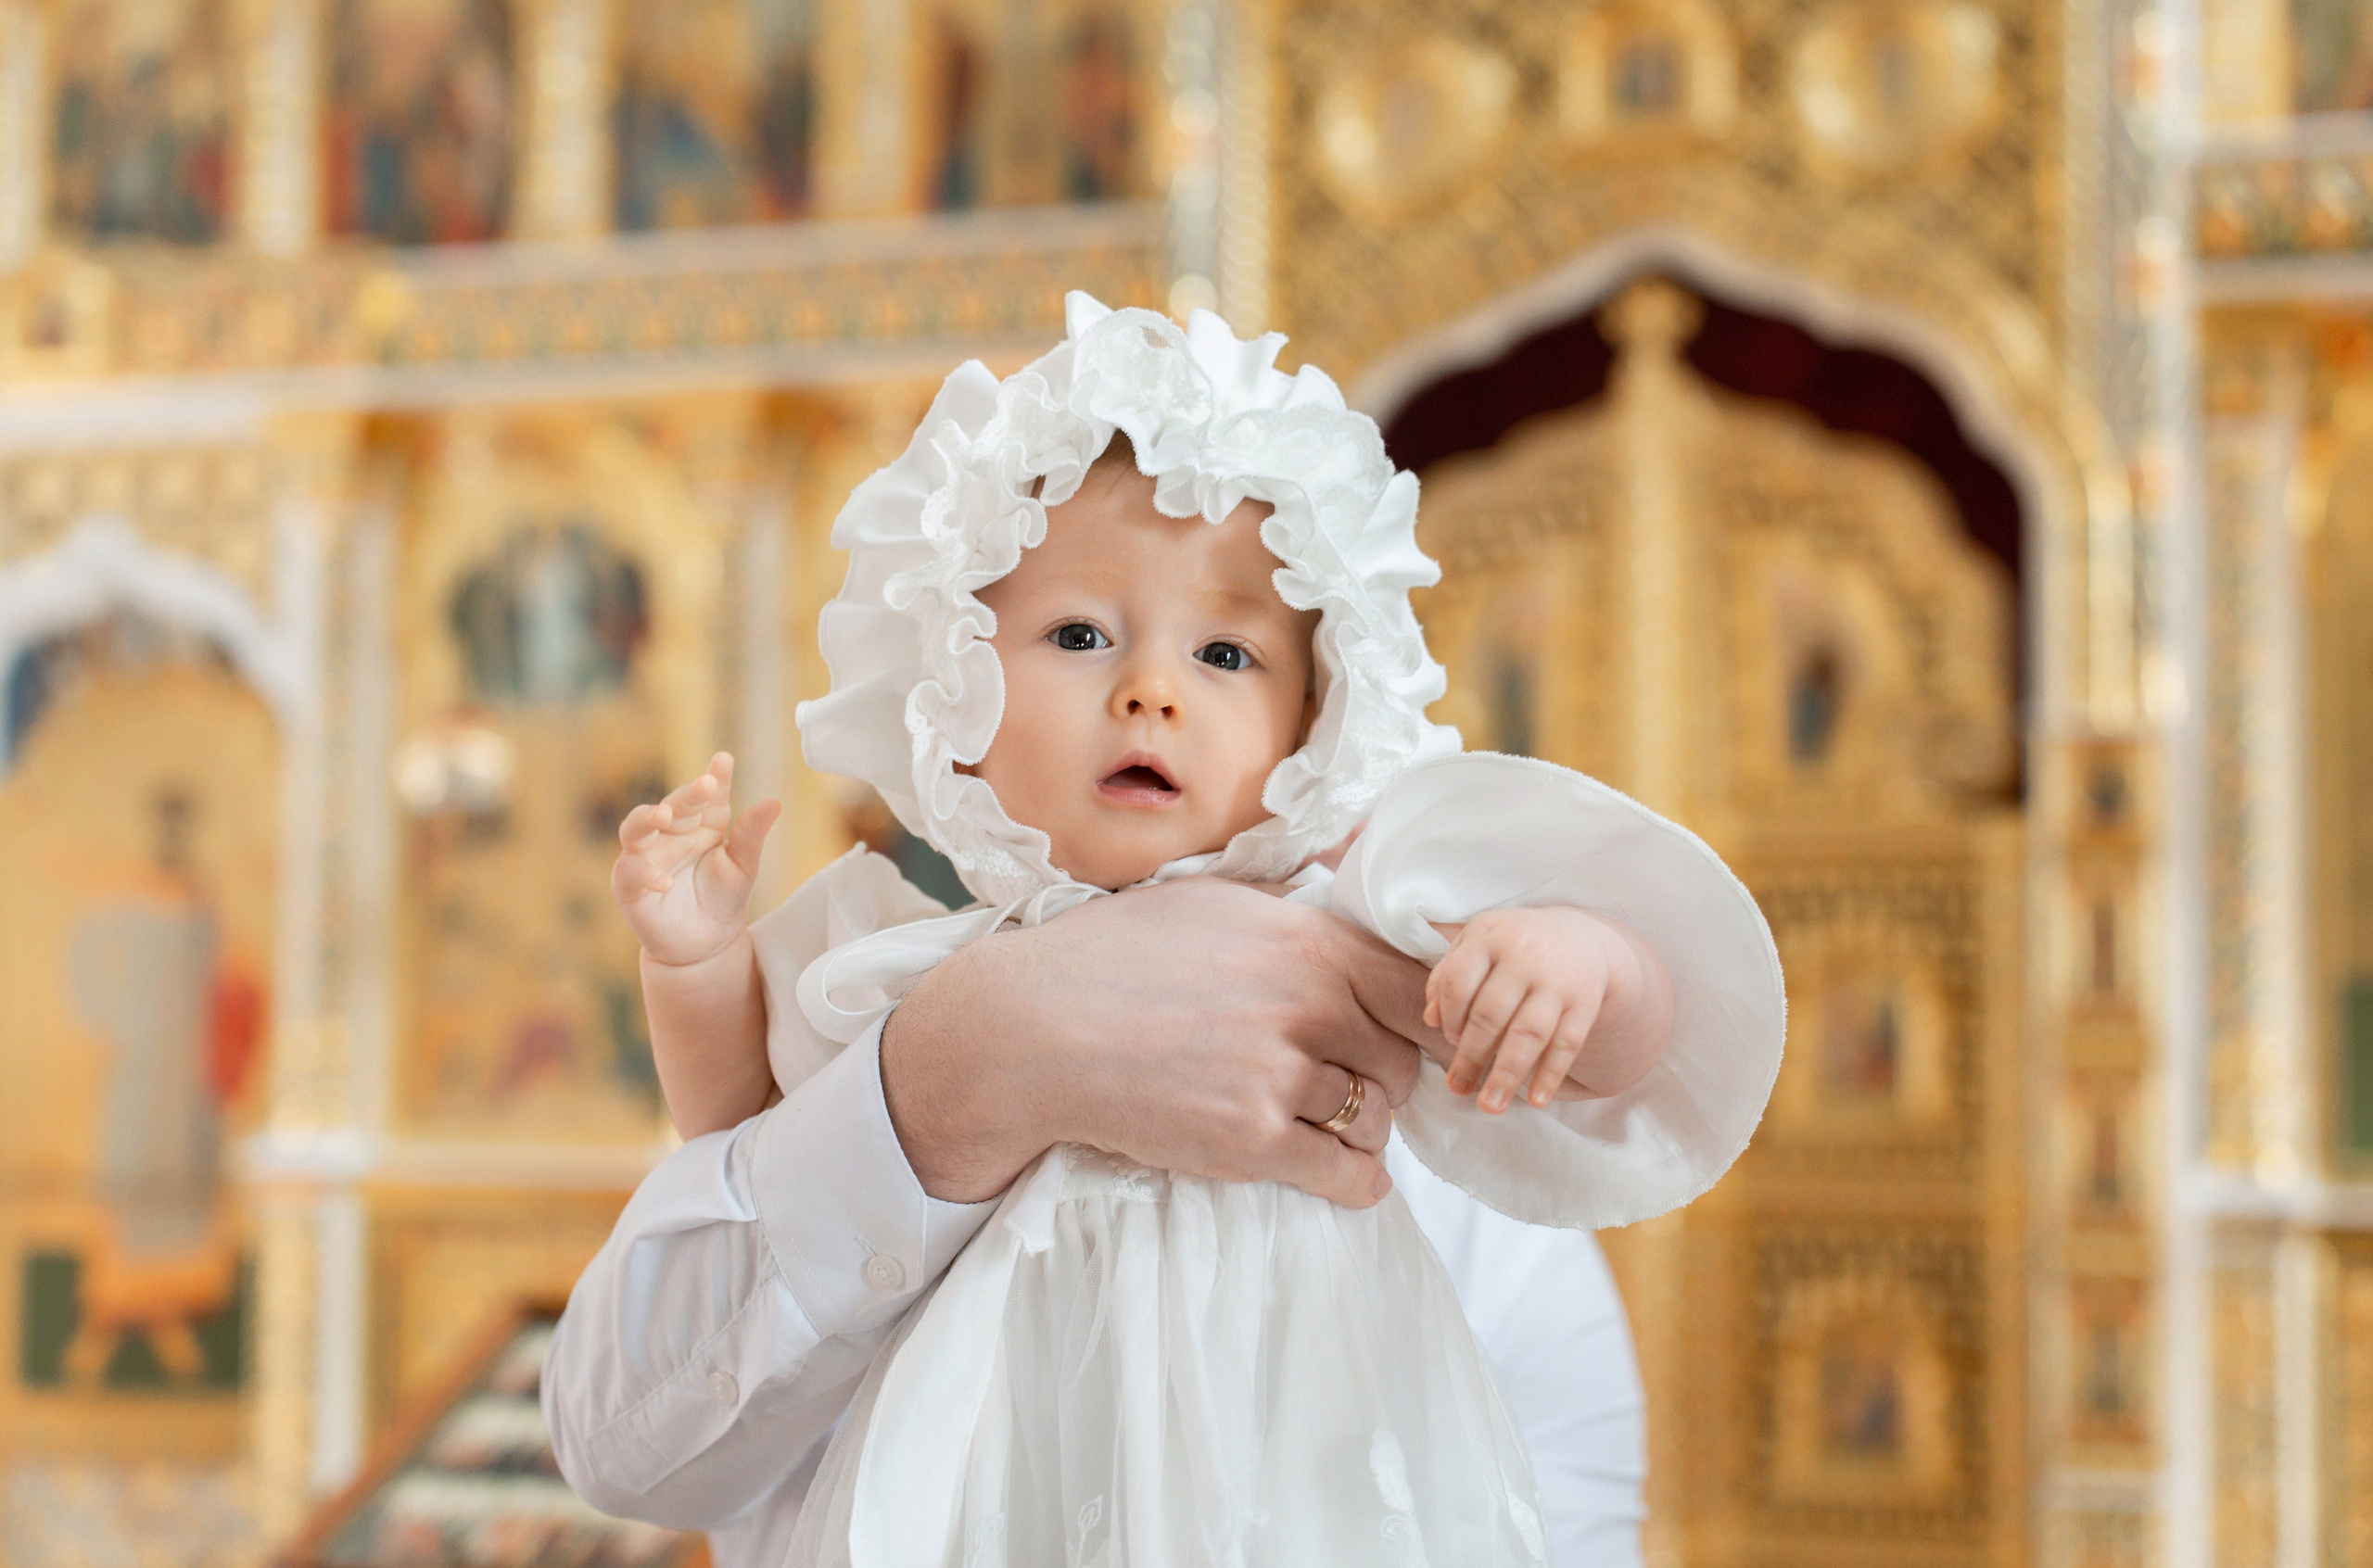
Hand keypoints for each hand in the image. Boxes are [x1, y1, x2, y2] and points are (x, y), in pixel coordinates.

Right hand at [612, 753, 781, 967]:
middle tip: (705, 784)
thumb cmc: (723, 900)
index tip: (724, 760)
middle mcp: (671, 834)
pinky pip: (631, 873)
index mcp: (702, 824)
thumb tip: (774, 802)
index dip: (715, 778)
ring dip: (647, 818)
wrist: (706, 946)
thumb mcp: (743, 868)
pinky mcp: (629, 885)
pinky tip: (666, 881)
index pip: (708, 796)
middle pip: (673, 805)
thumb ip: (751, 836)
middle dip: (686, 794)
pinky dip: (646, 874)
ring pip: (636, 828)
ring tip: (663, 815)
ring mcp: (646, 856)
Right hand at [880, 878, 1435, 1209]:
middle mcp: (1305, 1004)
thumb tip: (1358, 848)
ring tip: (1332, 1125)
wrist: (1033, 1032)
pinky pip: (1345, 1173)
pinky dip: (1357, 1181)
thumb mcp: (1211, 899)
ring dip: (1363, 1127)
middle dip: (1385, 1076)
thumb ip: (1294, 896)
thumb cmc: (1114, 956)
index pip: (1415, 987)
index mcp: (1305, 941)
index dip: (1425, 1018)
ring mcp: (1279, 1076)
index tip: (1418, 1037)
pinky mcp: (1252, 1141)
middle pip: (1402, 1059)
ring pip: (1374, 1118)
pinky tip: (1350, 1179)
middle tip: (1354, 1082)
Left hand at [1424, 906, 1673, 1113]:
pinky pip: (1567, 1044)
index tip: (1449, 1040)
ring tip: (1489, 1106)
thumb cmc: (1510, 948)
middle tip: (1457, 1089)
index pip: (1458, 983)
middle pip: (1490, 1014)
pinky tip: (1536, 1100)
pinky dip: (1551, 1075)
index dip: (1449, 1018)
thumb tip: (1430, 1020)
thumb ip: (1447, 978)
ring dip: (1507, 1075)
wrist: (1577, 937)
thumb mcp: (1475, 947)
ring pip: (1528, 1034)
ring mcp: (1557, 979)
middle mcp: (1524, 954)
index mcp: (1489, 936)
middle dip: (1471, 1057)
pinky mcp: (1586, 1001)